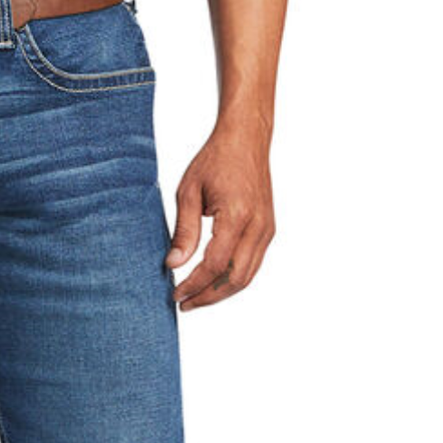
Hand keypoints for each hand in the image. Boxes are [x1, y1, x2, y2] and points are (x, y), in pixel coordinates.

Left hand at [166, 122, 275, 310]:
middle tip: (184, 303)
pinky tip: (214, 279)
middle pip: (235, 279)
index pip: (214, 265)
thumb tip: (174, 264)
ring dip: (221, 291)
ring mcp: (267, 230)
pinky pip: (253, 264)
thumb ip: (184, 230)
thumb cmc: (215, 159)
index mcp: (236, 216)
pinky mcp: (268, 229)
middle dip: (208, 296)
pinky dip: (233, 277)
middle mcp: (258, 227)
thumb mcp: (189, 191)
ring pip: (247, 276)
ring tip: (196, 297)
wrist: (245, 139)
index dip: (194, 284)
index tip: (176, 293)